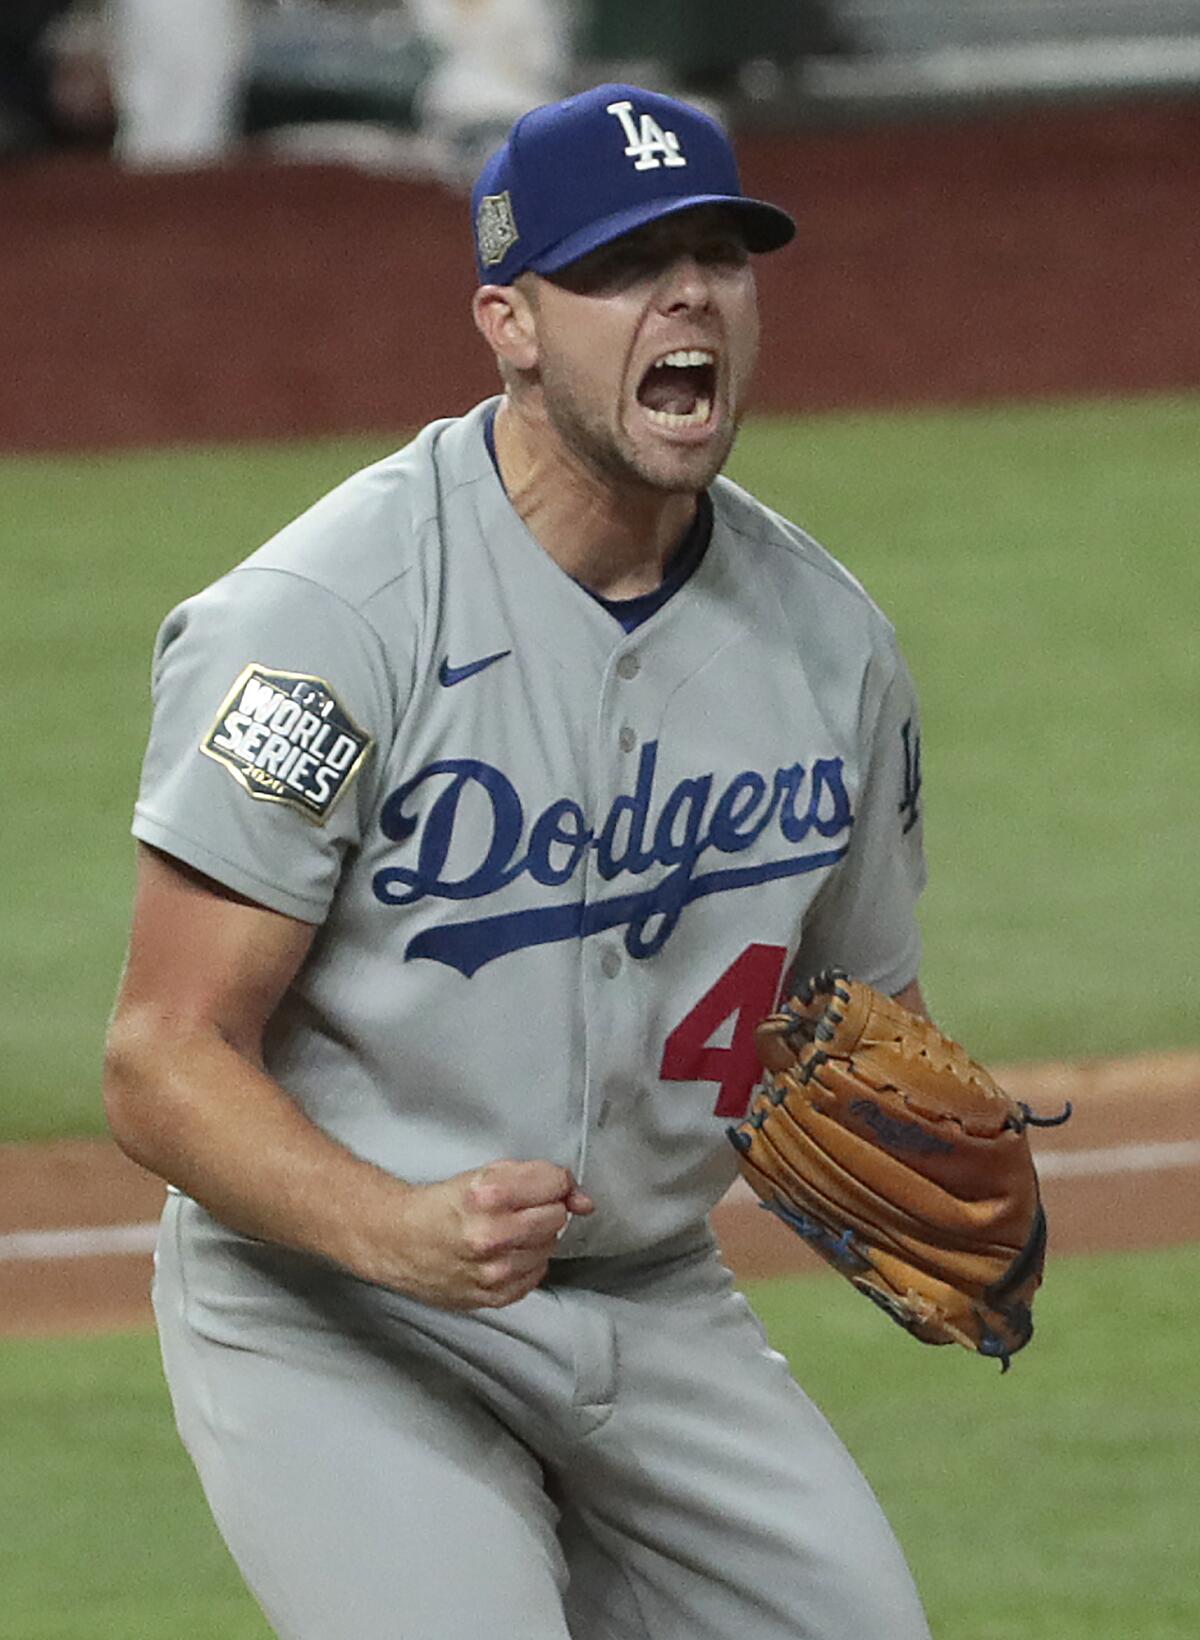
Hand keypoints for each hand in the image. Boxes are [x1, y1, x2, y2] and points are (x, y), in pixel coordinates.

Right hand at [380, 1160, 593, 1309]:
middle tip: (517, 1209)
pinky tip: (502, 1254)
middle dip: (543, 1209)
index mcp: (488, 1196)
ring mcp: (493, 1272)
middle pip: (556, 1218)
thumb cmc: (443, 1204)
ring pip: (549, 1248)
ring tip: (506, 1233)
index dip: (553, 1182)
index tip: (542, 1185)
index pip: (556, 1185)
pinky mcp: (493, 1297)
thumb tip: (585, 1202)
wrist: (398, 1242)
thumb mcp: (485, 1174)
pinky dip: (525, 1263)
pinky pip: (535, 1276)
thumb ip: (538, 1178)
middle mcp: (492, 1236)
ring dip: (534, 1238)